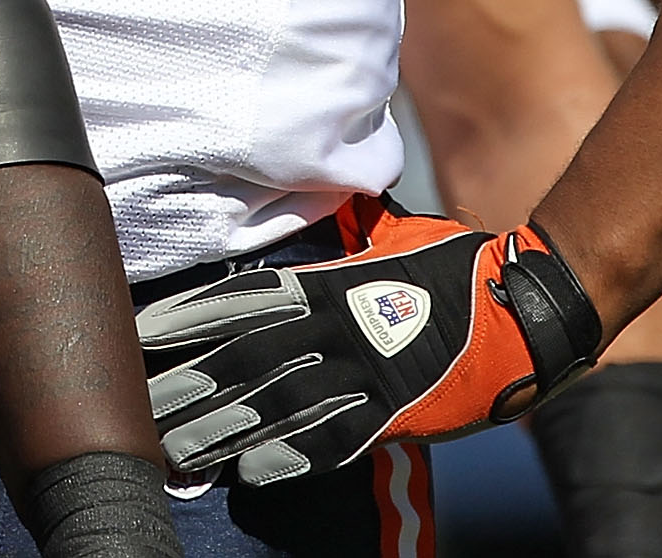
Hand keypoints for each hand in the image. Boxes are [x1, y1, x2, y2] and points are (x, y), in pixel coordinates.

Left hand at [135, 205, 601, 484]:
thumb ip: (340, 229)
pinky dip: (293, 457)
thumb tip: (305, 190)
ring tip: (173, 448)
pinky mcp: (397, 418)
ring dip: (222, 428)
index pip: (240, 300)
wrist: (526, 311)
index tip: (139, 331)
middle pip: (243, 358)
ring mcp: (367, 377)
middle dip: (186, 381)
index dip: (187, 317)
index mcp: (329, 285)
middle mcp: (339, 329)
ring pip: (277, 405)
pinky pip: (336, 441)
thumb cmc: (453, 265)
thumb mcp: (387, 236)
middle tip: (135, 402)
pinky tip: (252, 471)